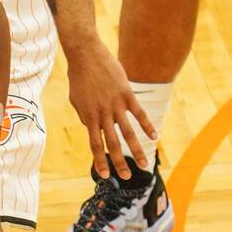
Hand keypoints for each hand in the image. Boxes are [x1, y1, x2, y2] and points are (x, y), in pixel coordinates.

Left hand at [65, 38, 156, 179]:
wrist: (86, 54)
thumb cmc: (78, 76)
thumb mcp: (76, 99)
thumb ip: (85, 115)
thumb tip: (92, 126)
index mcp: (89, 117)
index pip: (95, 145)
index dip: (100, 161)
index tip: (105, 174)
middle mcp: (102, 114)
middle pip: (112, 144)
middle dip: (119, 162)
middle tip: (126, 177)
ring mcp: (115, 105)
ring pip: (128, 133)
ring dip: (136, 150)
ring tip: (144, 164)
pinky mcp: (126, 94)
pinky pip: (139, 113)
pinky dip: (147, 125)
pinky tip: (155, 136)